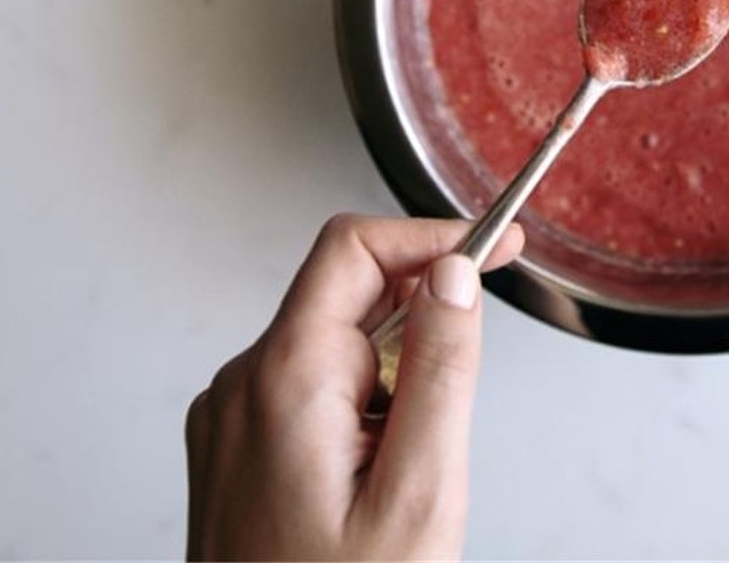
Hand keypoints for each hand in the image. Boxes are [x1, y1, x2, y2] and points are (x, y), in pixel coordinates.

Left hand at [185, 214, 524, 560]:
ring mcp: (231, 419)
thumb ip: (443, 370)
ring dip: (393, 380)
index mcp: (282, 382)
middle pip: (348, 295)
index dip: (433, 236)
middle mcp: (241, 387)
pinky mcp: (236, 449)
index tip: (497, 247)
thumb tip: (455, 274)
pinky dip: (363, 409)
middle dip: (419, 332)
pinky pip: (312, 389)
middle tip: (448, 413)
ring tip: (404, 474)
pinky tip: (374, 479)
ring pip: (336, 346)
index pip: (354, 249)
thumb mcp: (421, 492)